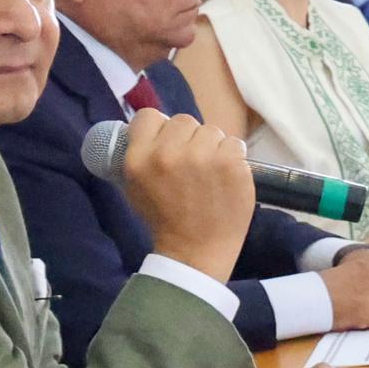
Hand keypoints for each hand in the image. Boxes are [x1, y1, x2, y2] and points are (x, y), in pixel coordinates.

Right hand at [110, 107, 253, 280]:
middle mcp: (168, 154)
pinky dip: (233, 157)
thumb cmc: (164, 220)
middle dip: (189, 138)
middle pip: (183, 121)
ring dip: (212, 146)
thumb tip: (147, 129)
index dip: (160, 127)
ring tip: (210, 172)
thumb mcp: (134, 186)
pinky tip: (226, 176)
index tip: (168, 141)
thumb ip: (139, 155)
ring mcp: (202, 157)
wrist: (195, 251)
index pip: (149, 116)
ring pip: (211, 130)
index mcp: (140, 158)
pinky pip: (234, 143)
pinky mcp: (231, 163)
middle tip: (193, 162)